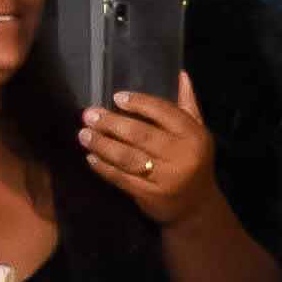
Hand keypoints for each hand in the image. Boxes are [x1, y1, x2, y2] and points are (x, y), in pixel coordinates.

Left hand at [77, 88, 220, 221]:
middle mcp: (181, 155)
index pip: (164, 112)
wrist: (196, 206)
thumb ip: (187, 105)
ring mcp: (165, 177)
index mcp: (194, 135)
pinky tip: (91, 158)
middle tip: (89, 115)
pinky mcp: (150, 195)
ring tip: (84, 135)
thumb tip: (181, 74)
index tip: (116, 97)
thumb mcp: (197, 133)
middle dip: (111, 123)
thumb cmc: (193, 161)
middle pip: (141, 135)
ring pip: (127, 157)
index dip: (139, 103)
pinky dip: (104, 167)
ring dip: (102, 145)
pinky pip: (122, 178)